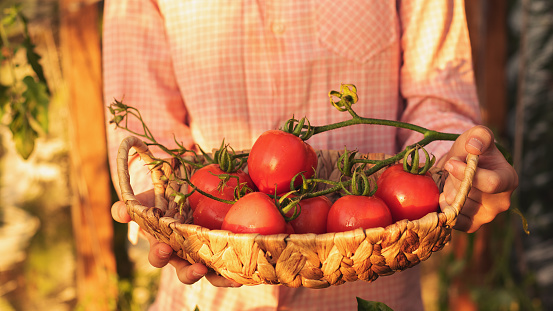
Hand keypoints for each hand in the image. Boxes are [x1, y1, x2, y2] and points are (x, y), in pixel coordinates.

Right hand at [111, 190, 241, 286]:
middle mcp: (186, 254)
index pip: (158, 256)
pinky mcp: (226, 251)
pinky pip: (232, 266)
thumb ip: (133, 204)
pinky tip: (246, 270)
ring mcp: (207, 254)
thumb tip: (118, 212)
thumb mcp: (151, 196)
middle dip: (189, 274)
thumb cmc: (169, 195)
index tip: (165, 247)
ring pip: (212, 275)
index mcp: (166, 243)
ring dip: (219, 279)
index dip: (159, 255)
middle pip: (185, 273)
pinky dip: (238, 271)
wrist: (194, 186)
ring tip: (229, 278)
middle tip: (198, 268)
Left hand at [438, 125, 517, 232]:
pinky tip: (446, 195)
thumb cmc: (472, 150)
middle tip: (451, 171)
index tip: (450, 163)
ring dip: (448, 192)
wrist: (462, 167)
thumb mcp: (477, 135)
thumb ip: (480, 136)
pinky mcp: (472, 225)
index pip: (491, 183)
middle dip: (453, 181)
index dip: (467, 174)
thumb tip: (474, 147)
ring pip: (457, 206)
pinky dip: (444, 208)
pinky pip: (453, 221)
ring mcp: (487, 216)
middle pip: (468, 195)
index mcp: (508, 180)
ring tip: (454, 182)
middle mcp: (501, 202)